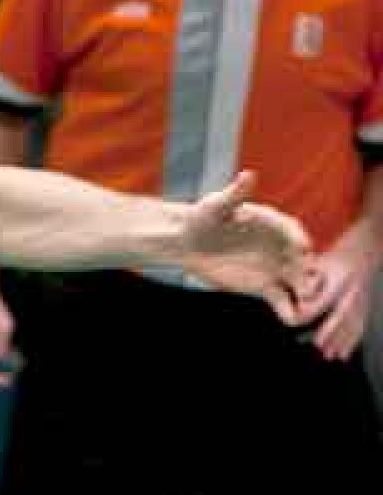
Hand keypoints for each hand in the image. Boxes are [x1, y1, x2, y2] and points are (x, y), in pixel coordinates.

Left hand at [177, 171, 313, 321]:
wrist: (186, 242)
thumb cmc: (202, 218)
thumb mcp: (216, 205)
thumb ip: (235, 194)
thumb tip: (248, 175)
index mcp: (272, 223)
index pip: (292, 231)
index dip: (299, 240)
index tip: (303, 249)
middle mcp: (280, 246)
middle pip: (301, 259)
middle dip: (308, 271)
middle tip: (309, 283)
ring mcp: (275, 267)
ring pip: (297, 281)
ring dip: (304, 293)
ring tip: (304, 303)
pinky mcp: (264, 286)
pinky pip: (281, 299)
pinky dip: (287, 309)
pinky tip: (290, 319)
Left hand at [291, 229, 378, 360]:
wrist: (367, 247)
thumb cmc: (338, 254)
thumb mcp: (321, 260)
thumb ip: (307, 274)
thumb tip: (300, 294)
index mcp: (341, 279)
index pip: (324, 299)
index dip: (310, 311)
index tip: (296, 321)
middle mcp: (353, 291)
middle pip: (341, 316)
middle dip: (330, 333)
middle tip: (320, 348)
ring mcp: (362, 299)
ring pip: (352, 324)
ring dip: (341, 342)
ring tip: (330, 356)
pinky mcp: (365, 305)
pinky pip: (359, 325)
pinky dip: (351, 341)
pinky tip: (343, 354)